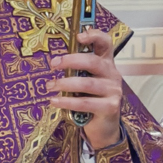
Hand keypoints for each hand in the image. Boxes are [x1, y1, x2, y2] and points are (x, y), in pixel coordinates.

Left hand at [48, 26, 123, 152]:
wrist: (104, 127)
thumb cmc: (92, 99)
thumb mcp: (86, 81)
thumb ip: (78, 70)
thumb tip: (57, 60)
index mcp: (107, 63)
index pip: (105, 43)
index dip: (94, 36)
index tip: (78, 37)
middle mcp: (113, 74)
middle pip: (93, 62)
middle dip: (71, 61)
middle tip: (54, 64)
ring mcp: (113, 91)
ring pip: (87, 83)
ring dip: (65, 84)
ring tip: (49, 86)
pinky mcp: (110, 107)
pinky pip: (85, 103)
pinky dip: (68, 102)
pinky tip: (55, 101)